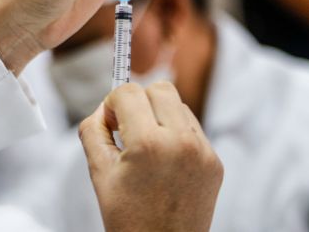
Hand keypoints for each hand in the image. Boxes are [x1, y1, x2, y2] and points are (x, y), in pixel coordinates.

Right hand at [79, 83, 222, 231]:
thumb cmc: (128, 219)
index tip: (110, 122)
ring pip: (179, 106)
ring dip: (159, 116)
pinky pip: (193, 129)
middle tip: (128, 126)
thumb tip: (103, 108)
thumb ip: (94, 130)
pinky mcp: (215, 163)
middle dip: (139, 101)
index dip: (113, 103)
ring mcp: (203, 153)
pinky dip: (176, 135)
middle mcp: (181, 143)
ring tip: (146, 146)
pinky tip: (164, 161)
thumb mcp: (99, 172)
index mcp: (148, 145)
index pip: (129, 92)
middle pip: (160, 89)